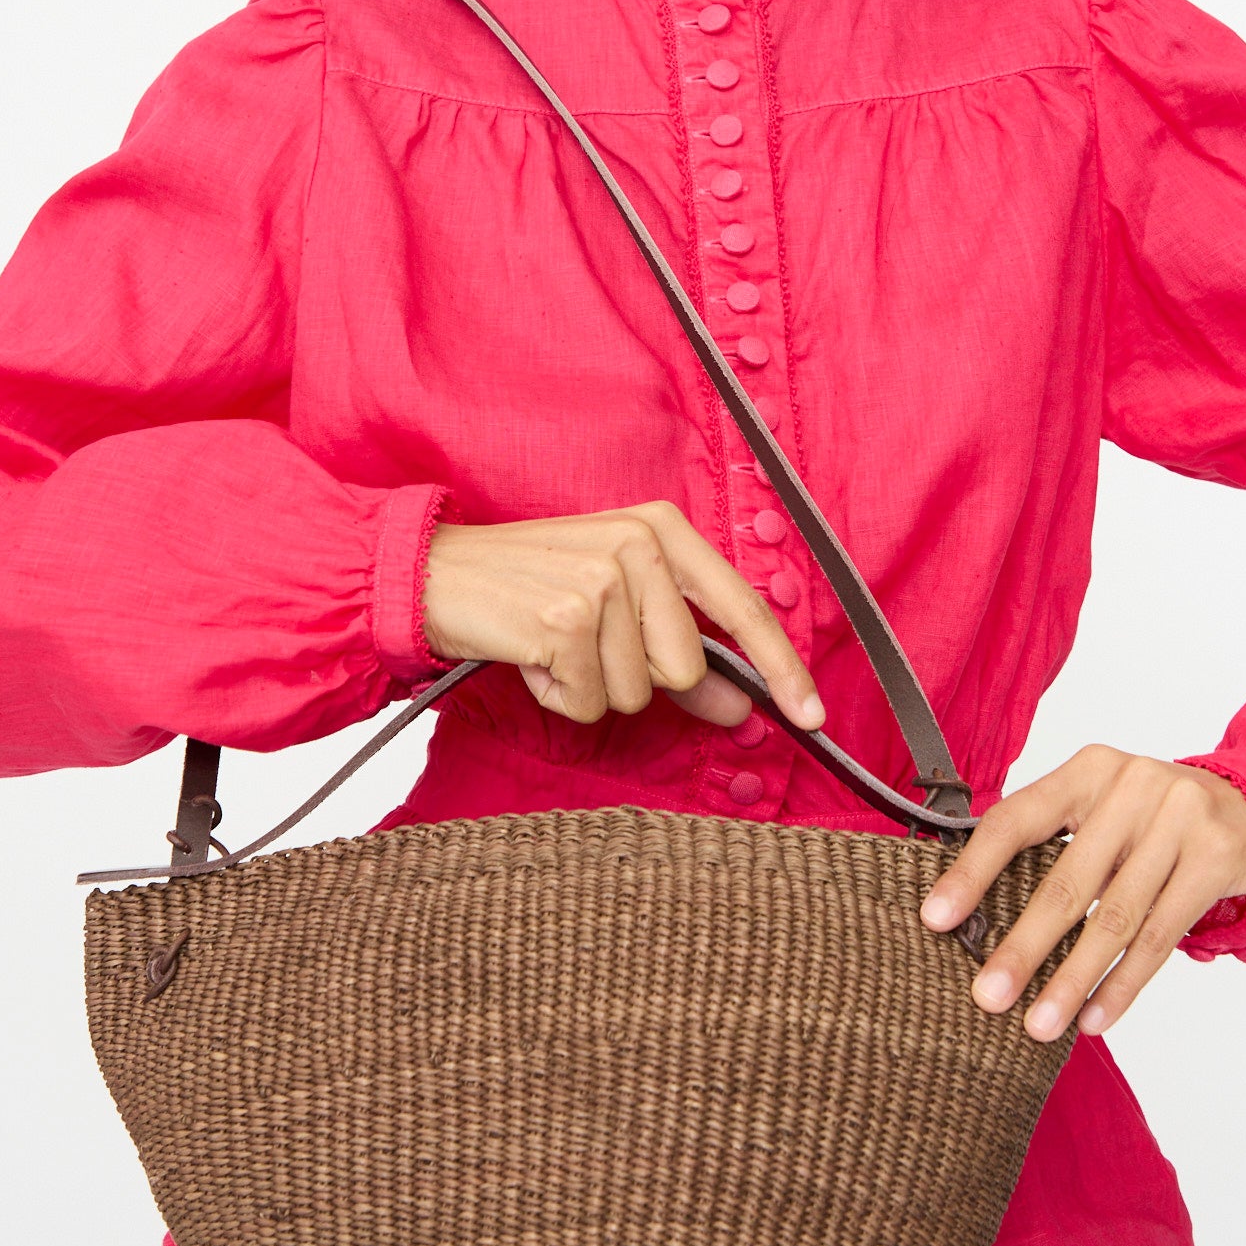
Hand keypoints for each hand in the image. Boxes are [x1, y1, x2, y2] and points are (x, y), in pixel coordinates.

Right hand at [421, 501, 824, 734]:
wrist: (434, 575)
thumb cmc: (527, 590)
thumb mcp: (614, 609)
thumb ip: (682, 655)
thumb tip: (744, 708)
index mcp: (662, 529)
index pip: (741, 608)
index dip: (782, 668)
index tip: (811, 716)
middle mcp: (638, 544)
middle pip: (686, 670)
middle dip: (635, 679)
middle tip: (584, 644)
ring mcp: (602, 578)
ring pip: (638, 694)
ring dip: (589, 688)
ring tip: (552, 647)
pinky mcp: (565, 618)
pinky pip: (588, 703)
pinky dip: (556, 696)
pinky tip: (531, 657)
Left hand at [919, 746, 1245, 1040]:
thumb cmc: (1155, 821)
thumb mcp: (1103, 809)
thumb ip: (1051, 843)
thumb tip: (972, 916)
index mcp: (1088, 769)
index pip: (1017, 820)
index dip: (973, 872)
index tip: (936, 919)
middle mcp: (1132, 786)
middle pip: (1066, 880)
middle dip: (1023, 946)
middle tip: (988, 997)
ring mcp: (1179, 820)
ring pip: (1114, 918)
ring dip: (1072, 979)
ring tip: (1038, 1025)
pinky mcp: (1216, 858)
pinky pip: (1159, 937)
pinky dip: (1122, 984)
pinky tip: (1095, 1018)